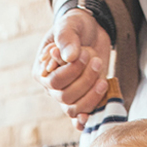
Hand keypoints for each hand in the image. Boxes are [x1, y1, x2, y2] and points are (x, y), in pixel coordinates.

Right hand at [33, 13, 111, 129]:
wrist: (91, 31)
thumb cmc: (76, 26)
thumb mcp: (70, 25)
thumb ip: (67, 38)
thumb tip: (70, 57)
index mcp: (43, 72)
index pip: (54, 82)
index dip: (71, 72)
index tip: (86, 53)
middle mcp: (52, 89)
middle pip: (65, 98)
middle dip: (84, 82)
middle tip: (96, 61)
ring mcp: (66, 97)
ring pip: (74, 109)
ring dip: (90, 97)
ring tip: (103, 80)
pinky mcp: (81, 100)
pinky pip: (79, 118)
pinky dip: (84, 121)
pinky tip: (90, 117)